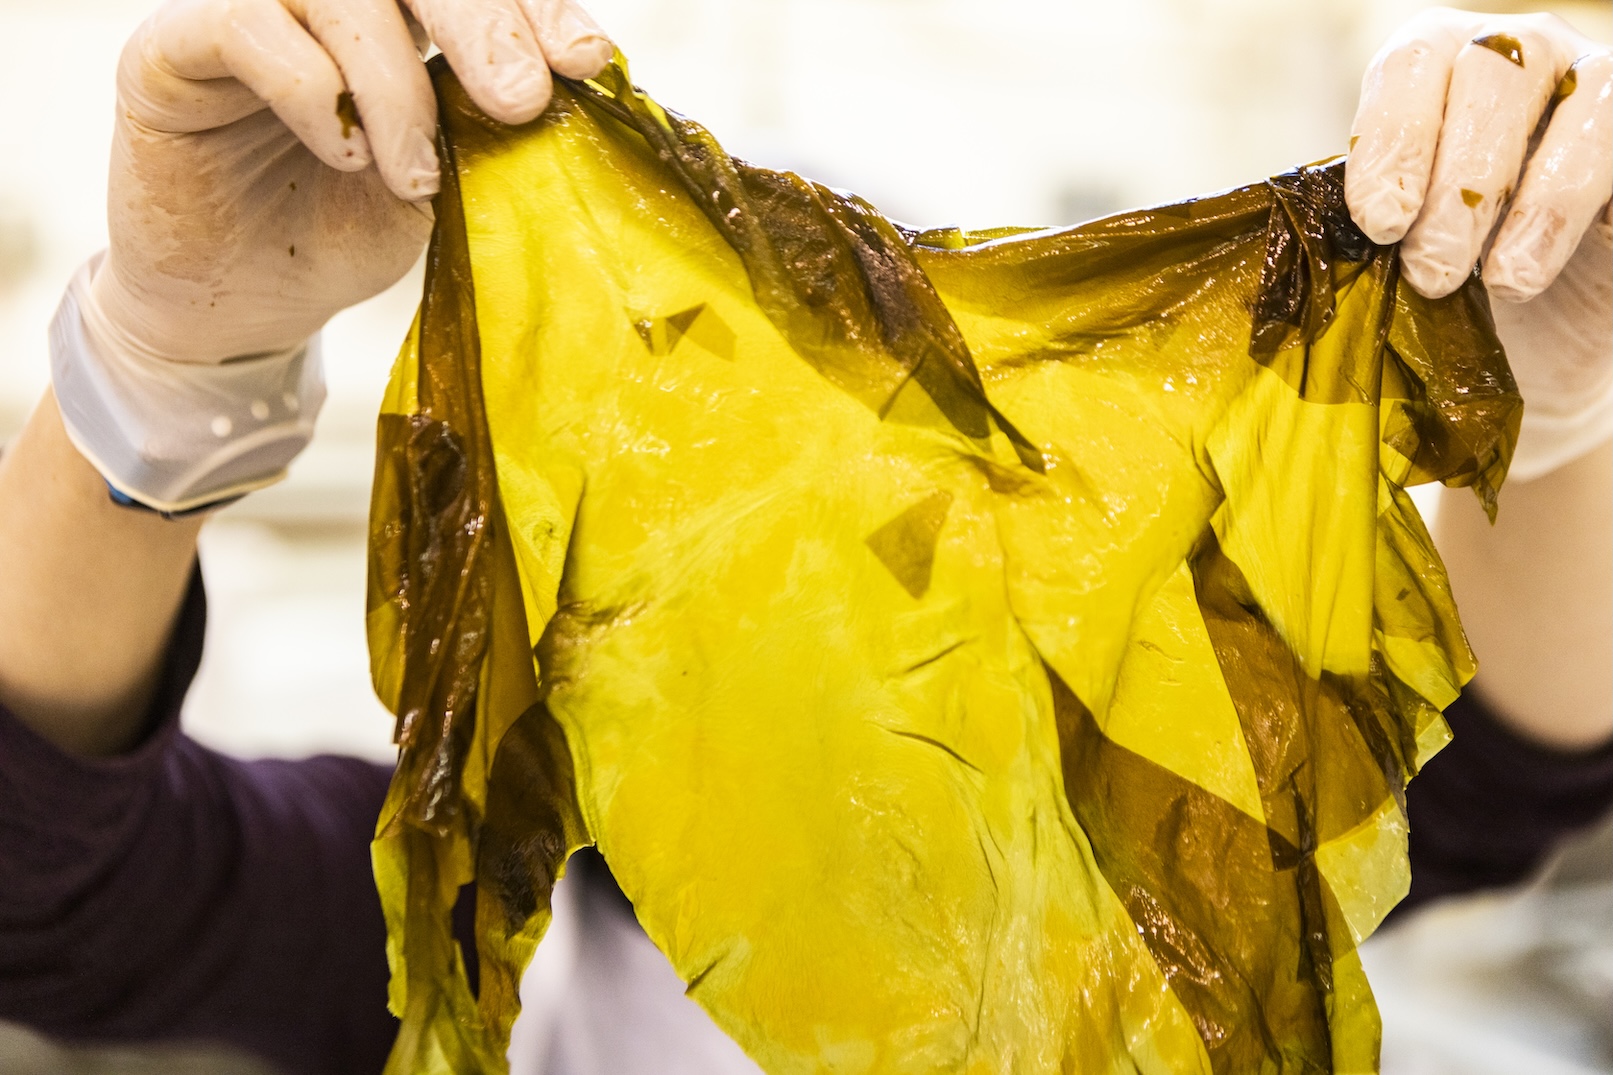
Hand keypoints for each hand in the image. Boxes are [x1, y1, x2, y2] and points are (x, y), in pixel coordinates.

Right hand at [92, 0, 612, 365]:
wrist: (245, 309)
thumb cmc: (340, 236)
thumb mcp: (438, 187)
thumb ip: (482, 133)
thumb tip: (566, 104)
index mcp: (401, 20)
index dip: (536, 9)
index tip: (586, 61)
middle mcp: (327, 2)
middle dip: (483, 23)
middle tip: (519, 99)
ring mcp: (251, 13)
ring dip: (394, 84)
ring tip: (415, 174)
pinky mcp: (173, 50)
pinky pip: (245, 24)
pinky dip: (309, 87)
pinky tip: (342, 152)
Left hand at [1345, 8, 1611, 478]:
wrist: (1521, 350)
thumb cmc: (1429, 292)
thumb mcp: (1370, 254)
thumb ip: (1335, 226)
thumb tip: (1267, 250)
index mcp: (1432, 71)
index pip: (1413, 63)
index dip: (1393, 138)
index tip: (1376, 223)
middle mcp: (1517, 62)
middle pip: (1493, 71)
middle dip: (1455, 181)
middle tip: (1428, 271)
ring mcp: (1590, 94)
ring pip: (1581, 98)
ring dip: (1523, 200)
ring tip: (1492, 285)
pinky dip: (1572, 209)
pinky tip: (1527, 272)